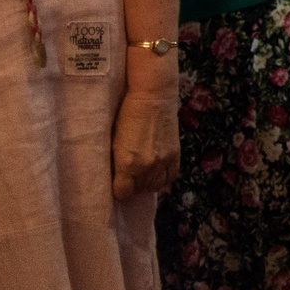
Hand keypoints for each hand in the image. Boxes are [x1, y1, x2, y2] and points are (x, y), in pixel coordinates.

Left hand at [111, 78, 180, 198]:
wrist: (153, 96)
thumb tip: (116, 176)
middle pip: (139, 191)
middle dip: (132, 186)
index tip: (116, 184)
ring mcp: (163, 161)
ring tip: (142, 175)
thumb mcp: (114, 140)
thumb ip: (116, 162)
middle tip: (128, 177)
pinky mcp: (175, 154)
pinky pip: (171, 177)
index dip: (119, 191)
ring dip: (148, 183)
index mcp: (127, 164)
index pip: (123, 193)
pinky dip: (163, 177)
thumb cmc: (126, 114)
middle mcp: (146, 167)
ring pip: (156, 186)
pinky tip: (157, 172)